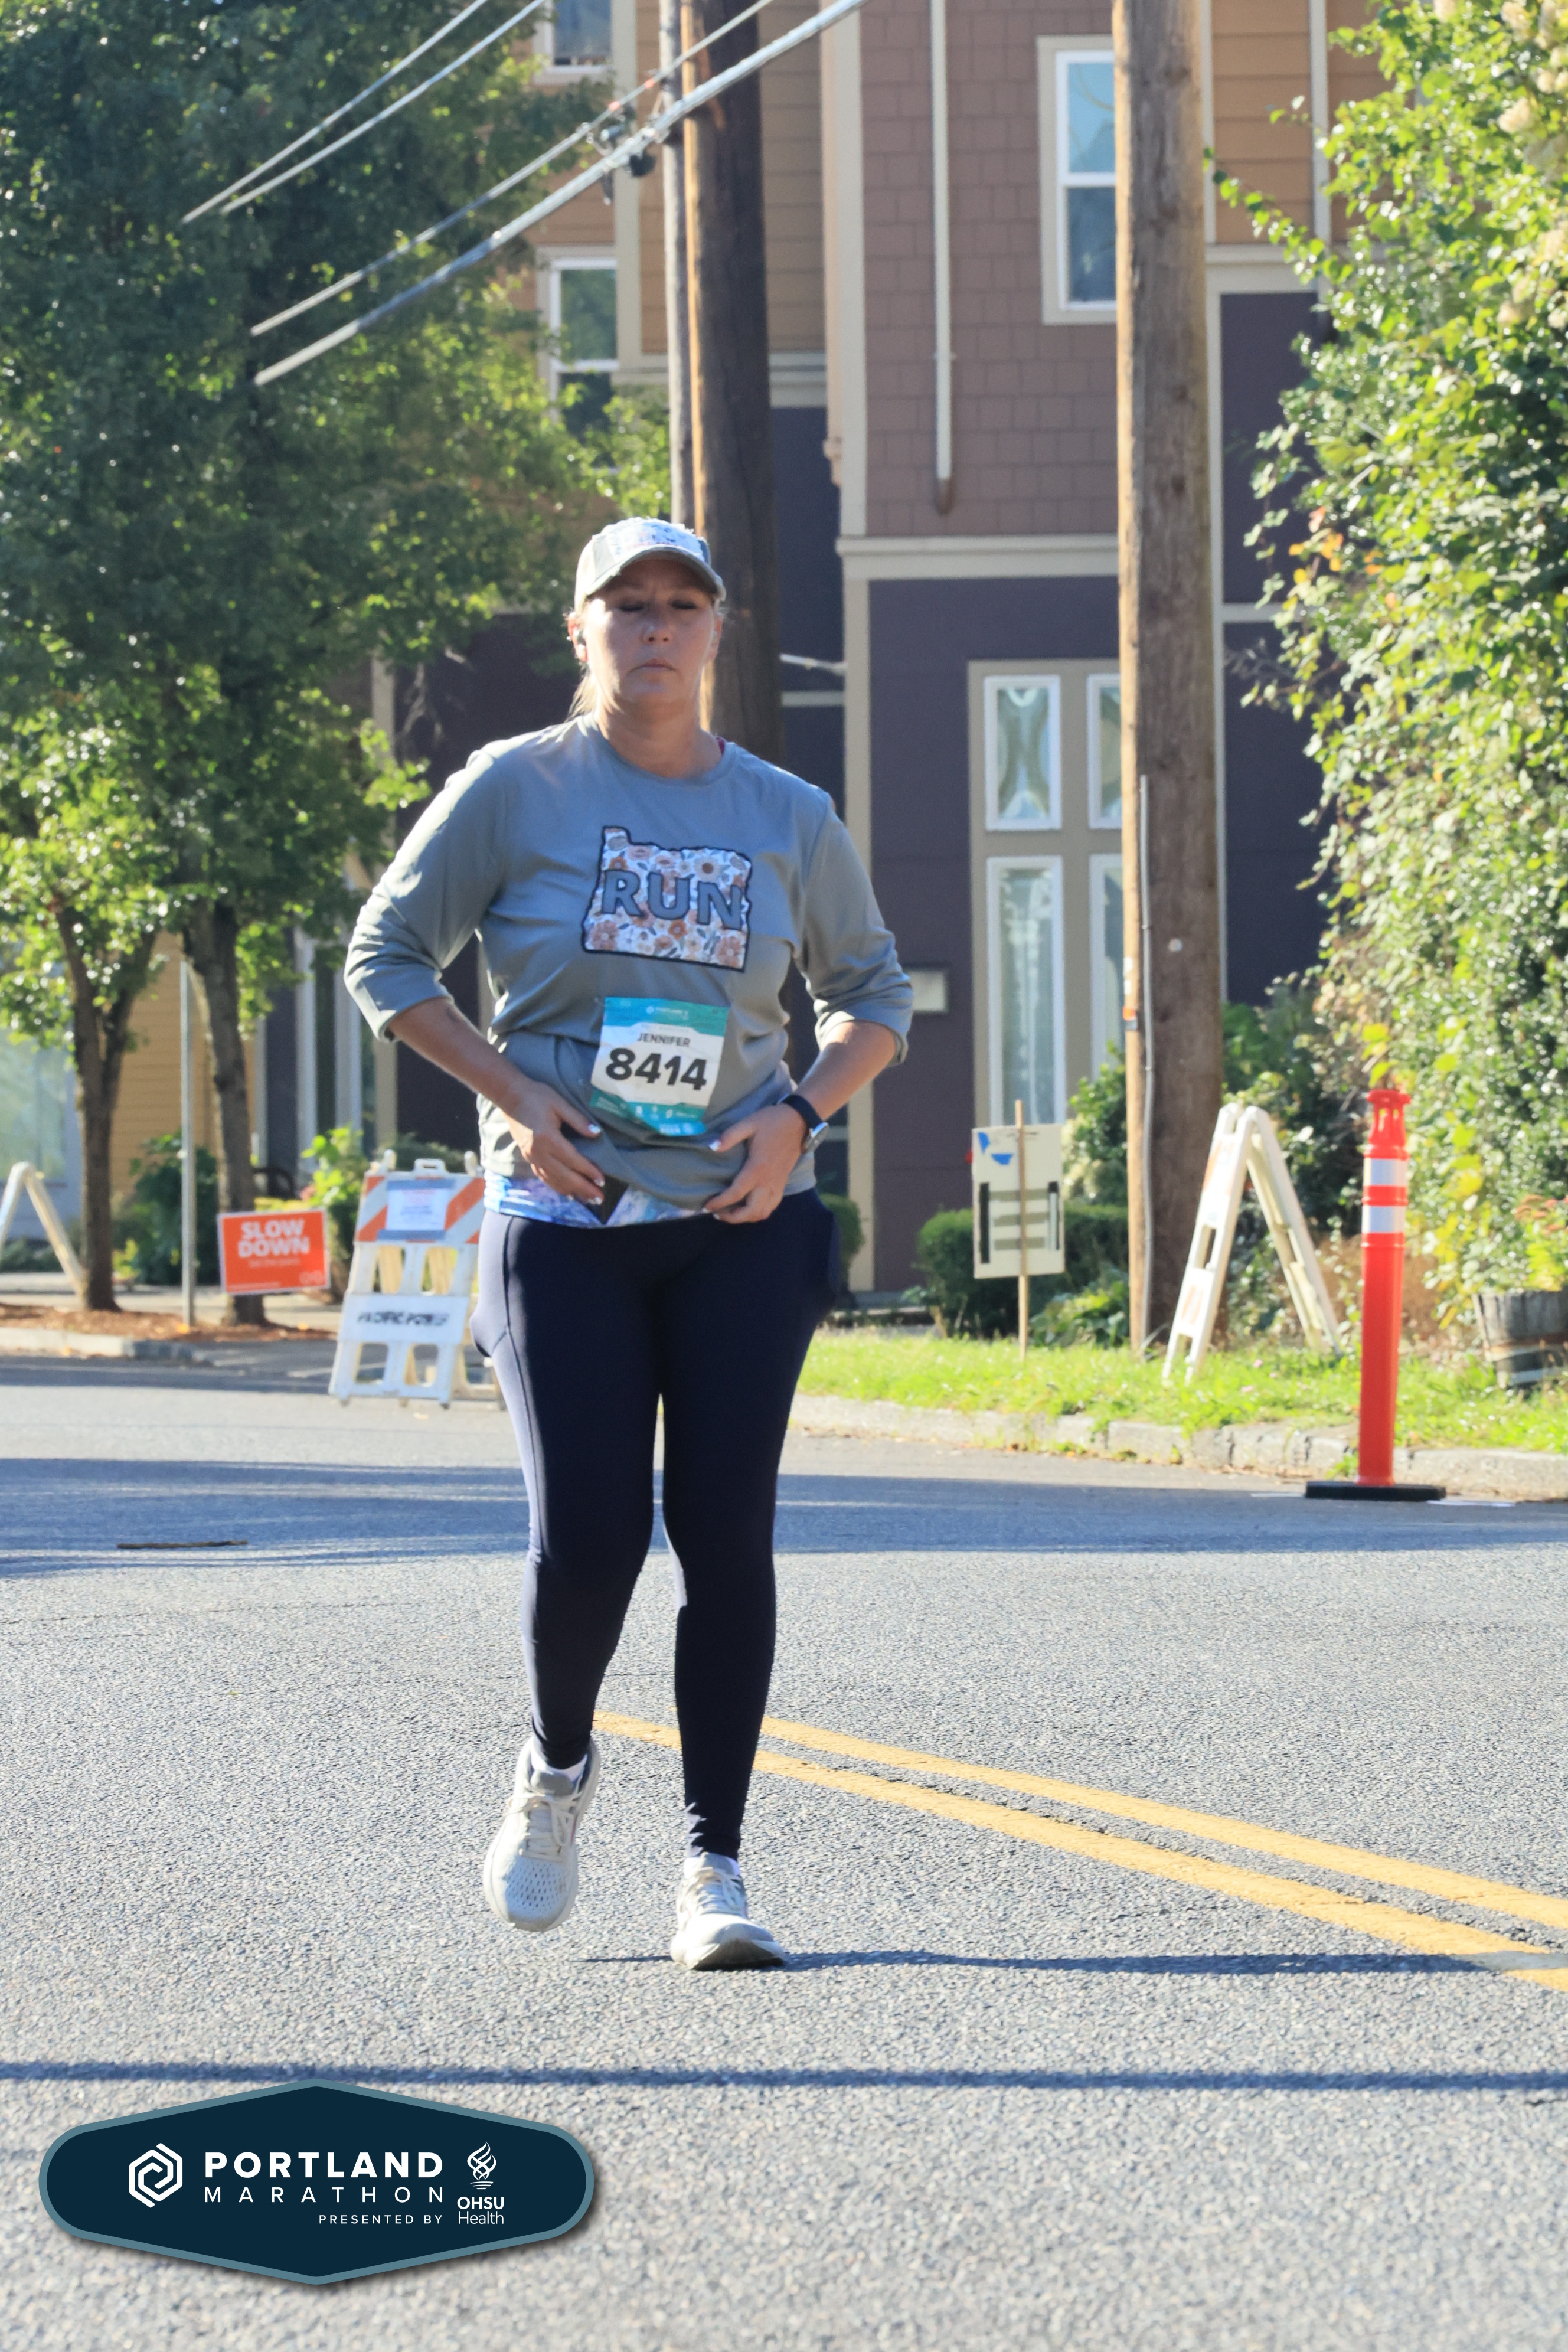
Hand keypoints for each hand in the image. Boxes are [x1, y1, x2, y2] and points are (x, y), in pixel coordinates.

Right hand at [497, 1077, 604, 1206]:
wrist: (510, 1096)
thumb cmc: (537, 1096)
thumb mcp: (559, 1103)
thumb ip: (578, 1119)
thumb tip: (597, 1133)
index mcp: (547, 1138)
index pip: (572, 1160)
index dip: (588, 1171)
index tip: (602, 1181)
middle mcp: (538, 1152)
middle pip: (564, 1175)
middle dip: (582, 1188)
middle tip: (599, 1199)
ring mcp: (531, 1157)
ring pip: (553, 1180)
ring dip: (571, 1191)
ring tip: (587, 1200)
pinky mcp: (528, 1158)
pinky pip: (543, 1177)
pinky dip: (556, 1186)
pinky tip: (567, 1193)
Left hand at [703, 1103, 805, 1223]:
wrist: (799, 1122)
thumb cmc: (772, 1121)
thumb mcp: (749, 1123)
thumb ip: (729, 1136)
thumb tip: (711, 1147)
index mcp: (757, 1168)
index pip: (736, 1193)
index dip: (719, 1202)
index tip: (706, 1206)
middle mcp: (768, 1182)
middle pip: (750, 1212)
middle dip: (732, 1217)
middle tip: (716, 1213)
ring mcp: (777, 1185)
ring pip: (762, 1213)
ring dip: (745, 1218)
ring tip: (731, 1212)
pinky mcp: (782, 1184)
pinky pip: (771, 1207)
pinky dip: (759, 1212)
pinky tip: (749, 1206)